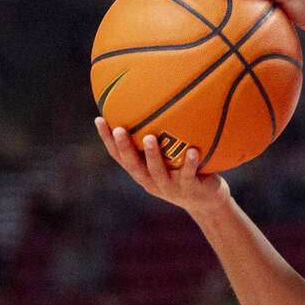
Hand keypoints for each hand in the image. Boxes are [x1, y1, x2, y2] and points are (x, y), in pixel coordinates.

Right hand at [95, 117, 229, 213]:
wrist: (206, 201)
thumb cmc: (185, 172)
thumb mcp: (170, 157)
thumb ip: (163, 137)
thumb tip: (161, 103)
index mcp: (142, 172)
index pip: (119, 156)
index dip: (108, 140)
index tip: (99, 119)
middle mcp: (151, 181)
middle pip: (133, 165)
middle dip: (124, 147)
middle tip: (119, 129)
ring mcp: (169, 187)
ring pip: (157, 171)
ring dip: (152, 155)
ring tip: (149, 137)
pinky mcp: (189, 189)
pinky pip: (188, 175)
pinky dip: (190, 163)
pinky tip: (193, 150)